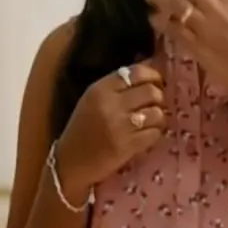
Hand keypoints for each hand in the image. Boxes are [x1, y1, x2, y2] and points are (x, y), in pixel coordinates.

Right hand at [53, 61, 166, 195]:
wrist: (69, 162)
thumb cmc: (83, 128)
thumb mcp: (93, 100)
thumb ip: (118, 84)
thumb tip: (151, 65)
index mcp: (100, 89)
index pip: (136, 72)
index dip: (153, 75)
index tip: (156, 82)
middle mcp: (110, 104)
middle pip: (151, 91)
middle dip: (158, 97)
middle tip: (154, 104)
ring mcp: (119, 126)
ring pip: (157, 112)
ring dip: (158, 117)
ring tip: (151, 121)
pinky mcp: (127, 146)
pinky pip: (155, 133)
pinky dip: (155, 133)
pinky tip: (146, 134)